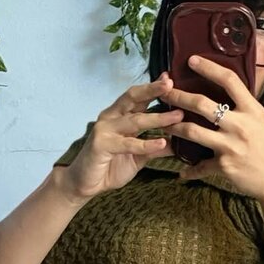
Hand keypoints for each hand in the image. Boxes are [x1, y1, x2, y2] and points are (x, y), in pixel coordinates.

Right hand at [62, 73, 183, 199]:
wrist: (86, 185)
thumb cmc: (110, 167)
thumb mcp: (138, 157)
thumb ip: (154, 147)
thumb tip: (177, 142)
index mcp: (119, 116)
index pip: (138, 97)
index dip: (153, 88)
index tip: (170, 79)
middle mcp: (111, 118)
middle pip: (133, 98)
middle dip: (153, 90)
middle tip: (171, 85)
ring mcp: (105, 129)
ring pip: (135, 120)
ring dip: (158, 118)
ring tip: (177, 116)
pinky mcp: (101, 145)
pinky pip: (128, 143)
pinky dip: (146, 144)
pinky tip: (161, 143)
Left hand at [158, 56, 263, 201]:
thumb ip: (246, 110)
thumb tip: (232, 96)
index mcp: (253, 110)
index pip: (229, 81)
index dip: (209, 68)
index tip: (192, 60)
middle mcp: (240, 125)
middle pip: (202, 104)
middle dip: (179, 96)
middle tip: (165, 92)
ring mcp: (230, 146)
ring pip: (192, 131)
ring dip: (174, 127)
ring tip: (164, 124)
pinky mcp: (224, 165)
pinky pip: (200, 166)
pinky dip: (190, 170)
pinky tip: (182, 173)